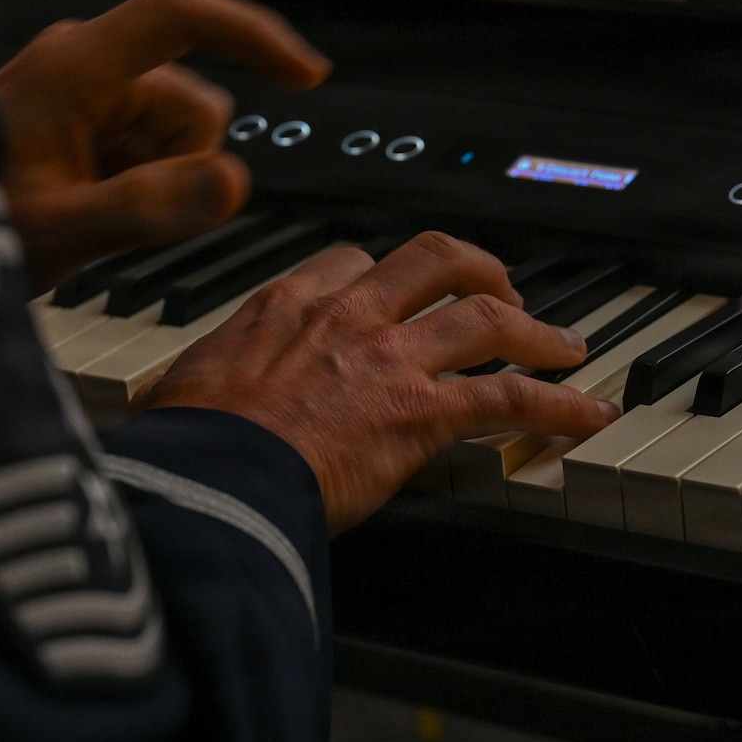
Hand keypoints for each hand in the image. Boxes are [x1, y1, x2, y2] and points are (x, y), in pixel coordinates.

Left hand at [0, 0, 330, 292]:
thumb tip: (234, 179)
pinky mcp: (89, 124)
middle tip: (114, 215)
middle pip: (194, 105)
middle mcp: (85, 66)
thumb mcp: (59, 232)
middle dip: (181, 167)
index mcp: (74, 66)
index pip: (181, 16)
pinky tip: (92, 210)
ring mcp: (87, 95)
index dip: (252, 35)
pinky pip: (154, 153)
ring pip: (180, 137)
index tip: (307, 77)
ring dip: (160, 183)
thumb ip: (147, 209)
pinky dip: (142, 188)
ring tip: (93, 216)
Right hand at [139, 233, 619, 533]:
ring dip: (535, 330)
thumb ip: (187, 390)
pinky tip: (588, 415)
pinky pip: (513, 396)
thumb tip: (153, 410)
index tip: (396, 294)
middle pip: (433, 259)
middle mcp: (346, 314)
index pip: (349, 263)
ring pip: (486, 315)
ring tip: (564, 349)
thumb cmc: (183, 451)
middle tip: (500, 290)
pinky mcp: (423, 411)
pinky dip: (561, 404)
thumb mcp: (173, 397)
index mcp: (282, 306)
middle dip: (477, 269)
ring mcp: (391, 358)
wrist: (205, 483)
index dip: (384, 277)